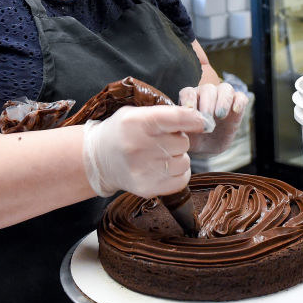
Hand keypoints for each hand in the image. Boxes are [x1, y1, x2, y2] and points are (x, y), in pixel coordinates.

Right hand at [82, 105, 205, 197]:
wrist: (100, 159)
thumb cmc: (123, 131)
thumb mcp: (136, 113)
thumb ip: (165, 114)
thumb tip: (200, 121)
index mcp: (135, 122)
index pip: (175, 118)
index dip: (194, 119)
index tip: (202, 122)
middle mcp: (138, 146)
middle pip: (183, 143)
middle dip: (179, 140)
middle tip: (164, 140)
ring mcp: (142, 170)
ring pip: (184, 162)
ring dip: (178, 157)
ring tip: (162, 154)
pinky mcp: (146, 188)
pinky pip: (181, 180)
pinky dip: (178, 174)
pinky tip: (165, 168)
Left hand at [178, 82, 248, 158]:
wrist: (205, 148)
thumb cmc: (191, 139)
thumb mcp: (182, 135)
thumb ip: (179, 126)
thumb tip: (177, 123)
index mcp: (190, 98)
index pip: (188, 92)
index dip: (189, 100)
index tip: (190, 110)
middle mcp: (206, 94)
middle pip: (208, 89)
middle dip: (208, 103)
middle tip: (207, 118)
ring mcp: (223, 98)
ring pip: (225, 88)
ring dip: (223, 100)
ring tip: (220, 116)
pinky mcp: (236, 105)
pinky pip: (241, 97)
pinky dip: (239, 102)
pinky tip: (235, 111)